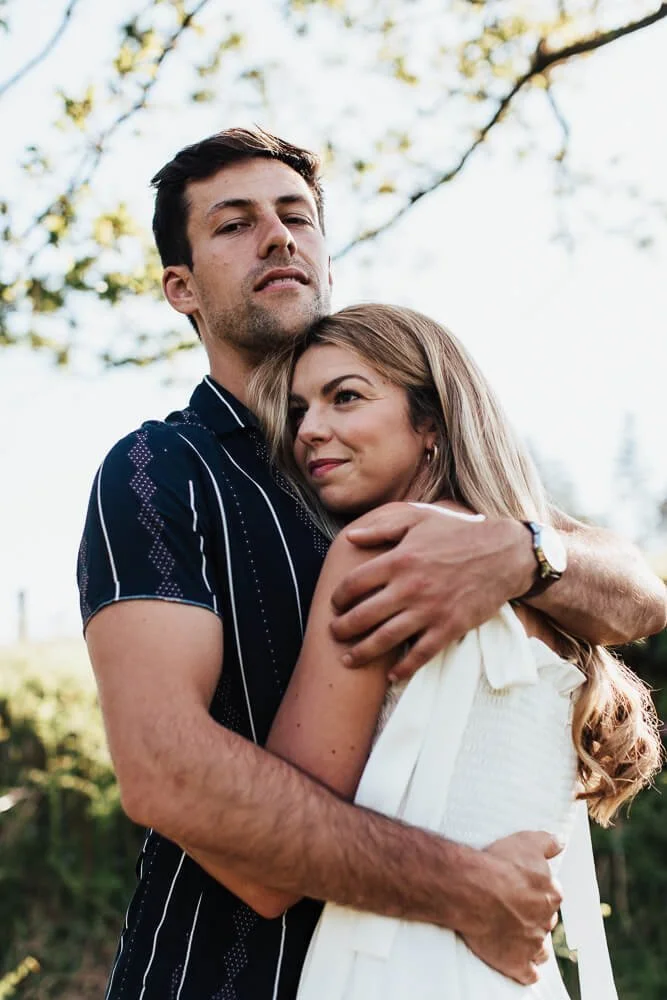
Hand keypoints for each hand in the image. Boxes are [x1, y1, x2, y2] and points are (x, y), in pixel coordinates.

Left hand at [330, 502, 534, 679]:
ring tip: (348, 659)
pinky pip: (420, 654)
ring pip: (385, 639)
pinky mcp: (448, 628)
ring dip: (362, 652)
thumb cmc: (459, 533)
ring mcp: (429, 610)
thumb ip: (383, 527)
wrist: (503, 554)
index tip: (336, 604)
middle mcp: (409, 587)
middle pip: (363, 615)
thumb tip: (352, 537)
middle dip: (342, 628)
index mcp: (399, 559)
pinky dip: (404, 667)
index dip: (339, 597)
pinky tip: (392, 672)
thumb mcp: (419, 519)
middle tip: (334, 634)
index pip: (355, 583)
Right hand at [460, 831, 562, 985]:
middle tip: (516, 910)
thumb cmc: (499, 863)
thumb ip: (548, 842)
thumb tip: (561, 842)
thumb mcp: (526, 842)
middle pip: (545, 921)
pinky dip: (527, 970)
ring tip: (520, 938)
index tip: (524, 889)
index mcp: (551, 894)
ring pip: (541, 949)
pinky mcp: (516, 963)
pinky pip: (529, 973)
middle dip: (535, 917)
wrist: (472, 889)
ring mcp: (532, 944)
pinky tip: (522, 966)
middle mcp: (546, 920)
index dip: (538, 892)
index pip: (552, 895)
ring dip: (534, 945)